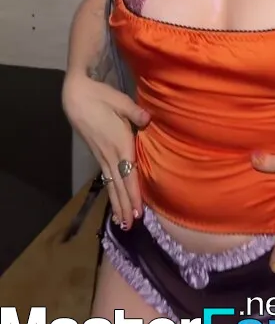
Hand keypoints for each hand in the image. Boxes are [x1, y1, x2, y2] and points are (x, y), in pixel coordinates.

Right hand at [62, 72, 149, 229]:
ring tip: (122, 222)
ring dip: (117, 203)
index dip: (134, 194)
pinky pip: (106, 177)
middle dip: (125, 206)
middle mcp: (111, 154)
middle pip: (120, 185)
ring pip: (112, 184)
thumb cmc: (101, 97)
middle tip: (131, 226)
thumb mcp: (121, 101)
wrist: (76, 98)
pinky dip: (111, 191)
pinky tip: (114, 199)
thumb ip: (135, 112)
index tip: (138, 212)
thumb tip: (148, 119)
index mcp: (120, 143)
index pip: (129, 174)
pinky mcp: (97, 154)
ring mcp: (102, 156)